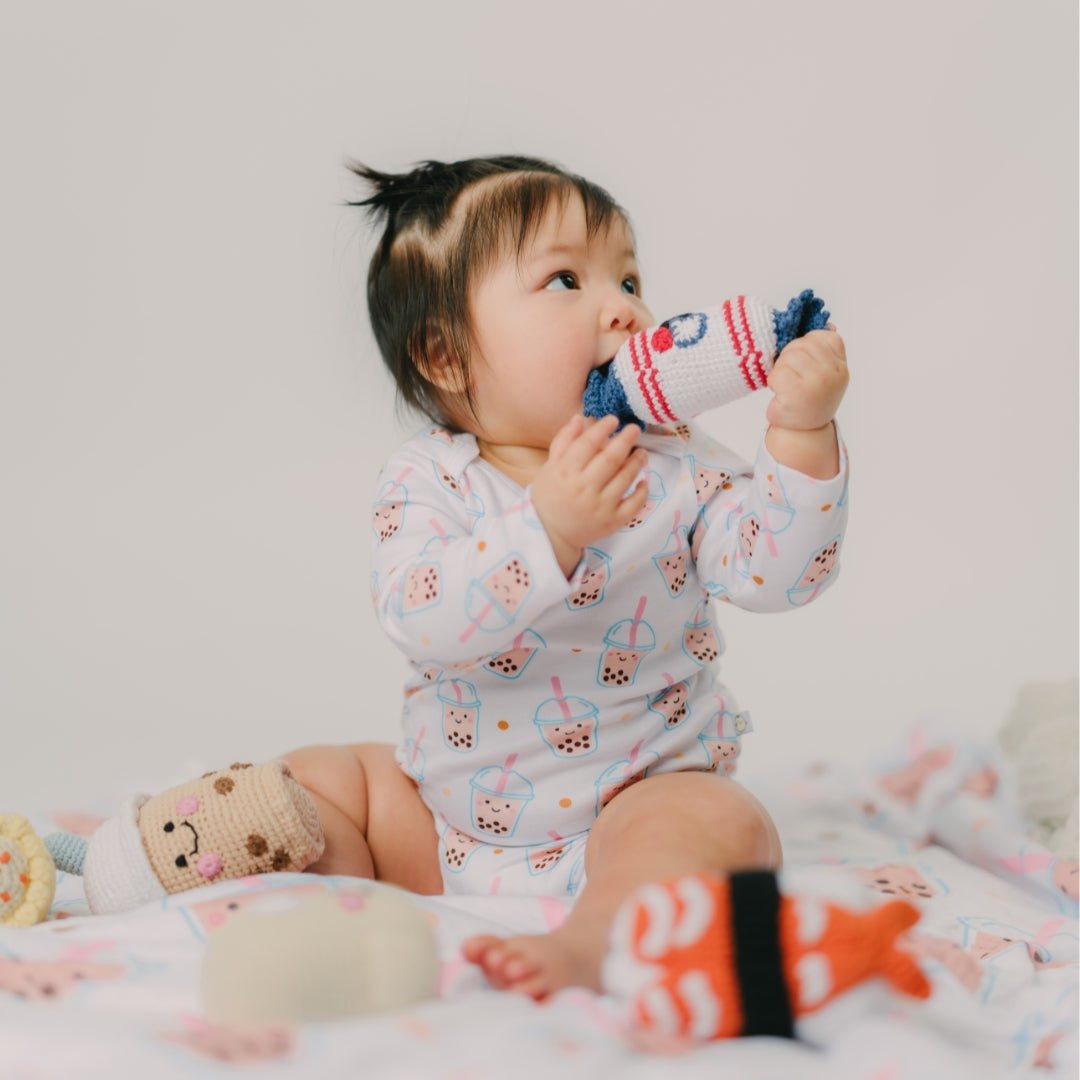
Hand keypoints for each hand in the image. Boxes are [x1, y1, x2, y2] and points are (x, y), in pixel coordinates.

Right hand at [531, 414, 648, 570]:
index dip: (603, 428)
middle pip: (611, 459)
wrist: (549, 534)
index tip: (613, 420)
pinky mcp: (611, 522)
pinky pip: (634, 505)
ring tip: (641, 452)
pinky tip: (643, 481)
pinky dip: (642, 492)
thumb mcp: (550, 467)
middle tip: (635, 429)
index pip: (588, 444)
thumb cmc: (549, 496)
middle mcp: (583, 488)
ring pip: (625, 478)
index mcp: (565, 472)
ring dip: (637, 461)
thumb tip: (580, 418)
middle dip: (626, 440)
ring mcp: (600, 506)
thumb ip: (564, 441)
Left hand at [765, 322, 848, 430]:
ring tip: (788, 387)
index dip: (806, 347)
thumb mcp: (825, 372)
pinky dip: (774, 383)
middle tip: (793, 378)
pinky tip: (782, 395)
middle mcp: (832, 373)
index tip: (806, 364)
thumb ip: (825, 349)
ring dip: (781, 371)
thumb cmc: (810, 397)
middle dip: (789, 359)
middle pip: (799, 345)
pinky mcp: (797, 396)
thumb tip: (828, 323)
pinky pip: (776, 375)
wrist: (802, 431)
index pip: (820, 337)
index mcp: (840, 366)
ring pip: (786, 358)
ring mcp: (816, 384)